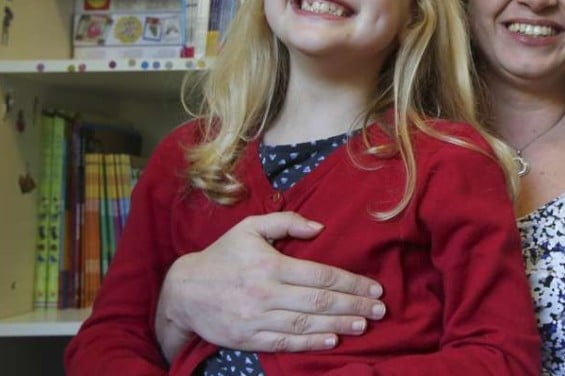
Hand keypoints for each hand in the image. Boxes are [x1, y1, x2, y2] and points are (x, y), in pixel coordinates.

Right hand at [155, 212, 385, 360]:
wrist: (183, 291)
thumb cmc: (222, 255)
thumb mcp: (250, 228)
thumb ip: (286, 222)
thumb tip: (320, 227)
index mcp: (270, 265)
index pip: (321, 275)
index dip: (351, 282)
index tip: (374, 288)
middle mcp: (266, 293)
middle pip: (319, 301)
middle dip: (353, 305)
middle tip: (380, 309)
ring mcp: (256, 319)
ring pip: (306, 324)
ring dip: (339, 325)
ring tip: (364, 324)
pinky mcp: (248, 338)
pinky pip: (285, 343)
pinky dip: (310, 343)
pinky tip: (332, 340)